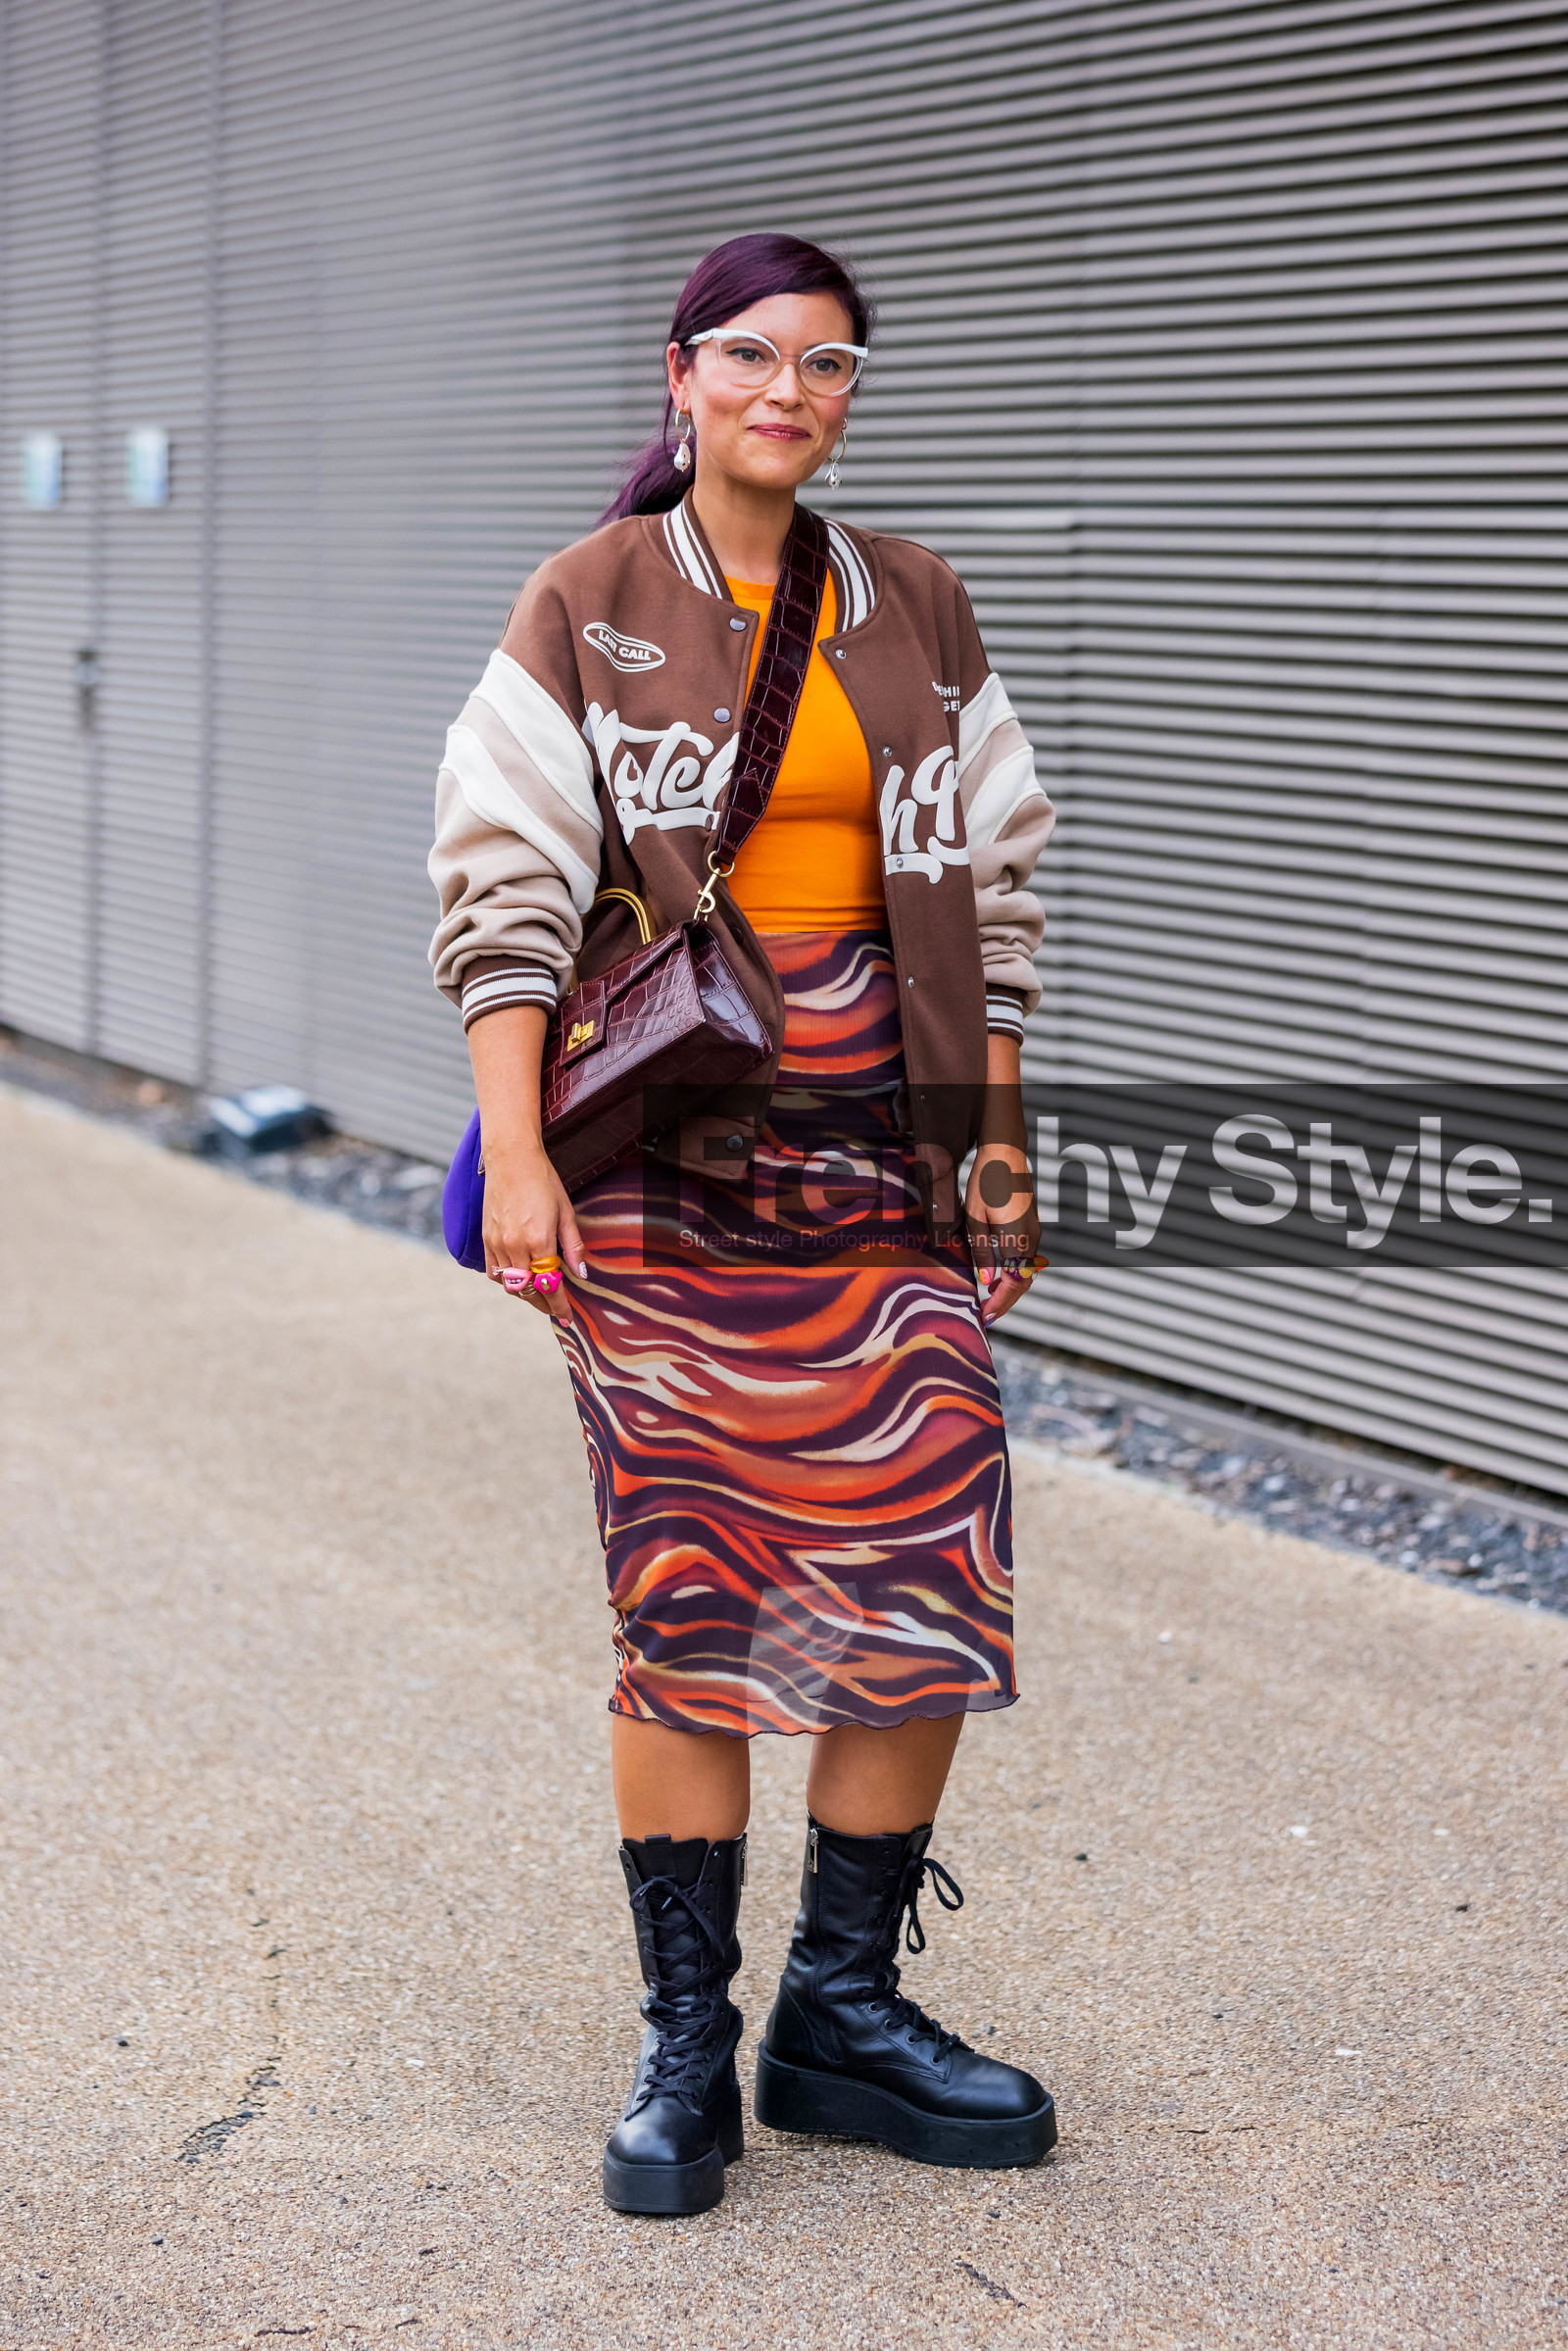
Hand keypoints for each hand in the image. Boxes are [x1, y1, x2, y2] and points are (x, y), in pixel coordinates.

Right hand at [482, 1141, 586, 1325]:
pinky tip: (519, 1279)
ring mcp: (497, 1243)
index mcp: (538, 1241)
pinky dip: (507, 1281)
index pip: (550, 1284)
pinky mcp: (486, 1238)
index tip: (567, 1317)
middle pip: (529, 1290)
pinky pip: (494, 1271)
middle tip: (556, 1311)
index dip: (559, 1304)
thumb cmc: (543, 1180)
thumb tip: (581, 1273)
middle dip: (544, 1304)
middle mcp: (514, 1246)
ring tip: (540, 1296)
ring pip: (510, 1284)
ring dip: (525, 1294)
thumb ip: (573, 1245)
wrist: (511, 1158)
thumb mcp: (566, 1212)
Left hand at [965, 1140, 1042, 1327]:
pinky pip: (1026, 1257)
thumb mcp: (975, 1218)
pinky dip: (1014, 1272)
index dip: (1001, 1303)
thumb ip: (982, 1251)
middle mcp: (1032, 1238)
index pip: (1015, 1283)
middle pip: (1024, 1281)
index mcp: (1018, 1238)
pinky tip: (998, 1276)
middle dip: (1007, 1301)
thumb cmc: (986, 1182)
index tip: (985, 1316)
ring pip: (1027, 1270)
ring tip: (989, 1299)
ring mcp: (1035, 1231)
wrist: (1005, 1153)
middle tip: (987, 1314)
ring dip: (1010, 1287)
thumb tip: (986, 1279)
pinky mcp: (1032, 1225)